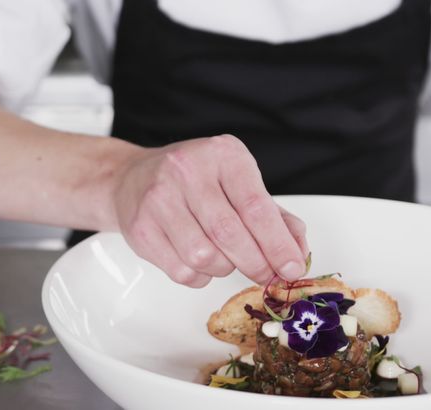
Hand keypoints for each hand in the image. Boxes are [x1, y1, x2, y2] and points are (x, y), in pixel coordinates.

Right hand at [111, 134, 309, 287]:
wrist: (132, 178)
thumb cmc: (195, 183)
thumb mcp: (238, 184)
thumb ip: (275, 217)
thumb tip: (297, 254)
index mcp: (222, 154)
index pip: (256, 206)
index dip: (277, 244)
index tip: (291, 268)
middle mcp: (187, 170)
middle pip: (229, 234)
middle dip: (256, 264)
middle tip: (267, 276)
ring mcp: (159, 198)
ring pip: (205, 257)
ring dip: (224, 268)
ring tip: (224, 257)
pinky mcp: (141, 228)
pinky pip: (182, 271)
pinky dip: (200, 276)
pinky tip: (199, 260)